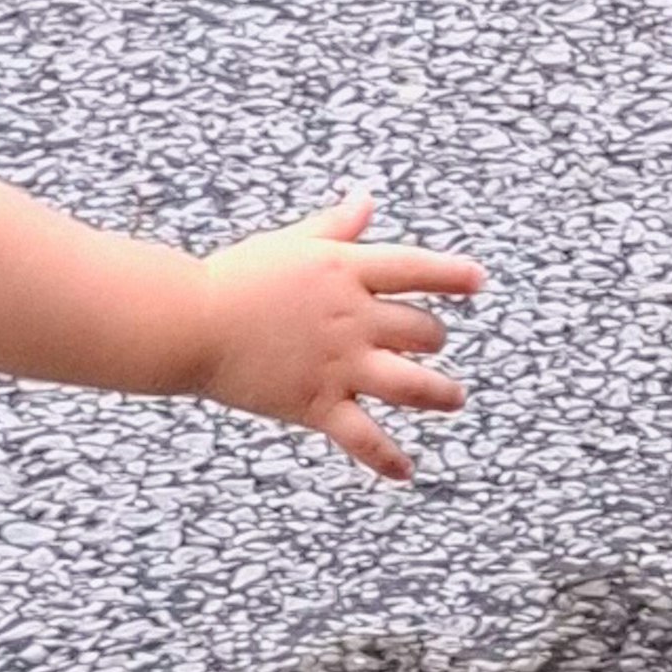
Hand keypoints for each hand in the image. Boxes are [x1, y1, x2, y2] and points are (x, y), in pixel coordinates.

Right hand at [193, 186, 482, 480]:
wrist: (193, 322)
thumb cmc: (235, 278)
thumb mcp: (291, 242)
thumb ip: (336, 225)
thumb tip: (366, 198)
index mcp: (347, 271)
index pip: (417, 271)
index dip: (453, 277)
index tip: (478, 283)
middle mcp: (353, 318)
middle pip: (420, 331)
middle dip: (434, 338)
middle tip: (432, 343)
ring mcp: (339, 364)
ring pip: (411, 385)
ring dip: (440, 394)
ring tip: (454, 399)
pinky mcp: (317, 403)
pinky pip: (364, 438)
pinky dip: (388, 458)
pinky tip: (407, 473)